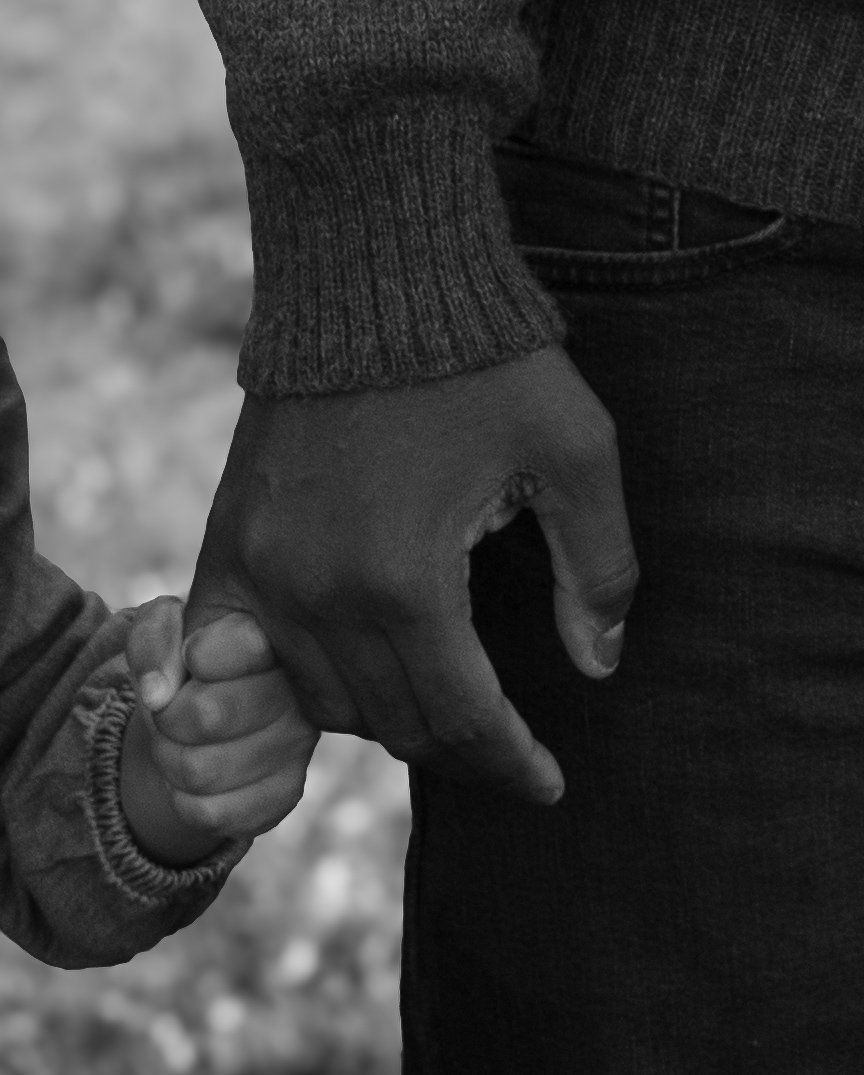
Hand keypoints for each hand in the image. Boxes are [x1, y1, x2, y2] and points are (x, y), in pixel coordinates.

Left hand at [123, 597, 318, 865]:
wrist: (213, 709)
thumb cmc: (193, 657)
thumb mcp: (166, 627)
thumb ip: (154, 639)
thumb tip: (156, 695)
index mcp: (280, 638)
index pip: (241, 646)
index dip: (197, 655)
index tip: (193, 656)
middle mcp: (301, 691)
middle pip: (208, 715)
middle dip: (168, 716)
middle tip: (174, 708)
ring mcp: (299, 745)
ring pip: (200, 771)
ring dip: (169, 759)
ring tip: (182, 741)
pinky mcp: (287, 793)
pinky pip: (211, 814)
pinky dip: (183, 799)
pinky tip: (199, 776)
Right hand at [184, 343, 637, 804]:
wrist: (370, 279)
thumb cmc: (484, 360)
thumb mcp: (577, 453)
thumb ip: (600, 571)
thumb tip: (600, 664)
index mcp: (407, 580)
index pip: (462, 720)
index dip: (510, 765)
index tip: (548, 784)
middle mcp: (320, 593)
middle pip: (393, 724)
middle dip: (461, 750)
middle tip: (506, 748)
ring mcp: (264, 572)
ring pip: (327, 703)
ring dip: (391, 717)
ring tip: (442, 702)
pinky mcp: (233, 544)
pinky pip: (251, 658)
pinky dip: (304, 684)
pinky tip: (347, 680)